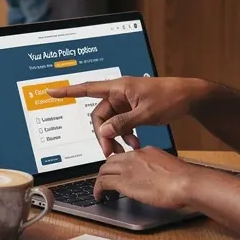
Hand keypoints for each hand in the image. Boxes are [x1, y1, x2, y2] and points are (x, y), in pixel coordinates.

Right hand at [47, 76, 202, 154]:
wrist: (190, 96)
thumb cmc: (169, 98)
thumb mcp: (145, 113)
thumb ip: (123, 123)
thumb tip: (104, 131)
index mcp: (118, 87)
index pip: (86, 88)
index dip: (67, 91)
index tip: (50, 91)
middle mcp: (119, 93)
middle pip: (100, 114)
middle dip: (103, 134)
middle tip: (109, 152)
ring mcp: (126, 101)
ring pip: (111, 122)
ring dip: (116, 137)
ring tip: (125, 150)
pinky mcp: (133, 108)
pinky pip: (122, 123)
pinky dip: (125, 134)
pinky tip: (134, 144)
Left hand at [93, 148, 193, 209]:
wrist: (186, 182)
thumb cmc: (185, 179)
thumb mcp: (170, 167)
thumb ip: (160, 169)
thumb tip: (159, 178)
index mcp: (146, 151)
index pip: (126, 156)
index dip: (120, 165)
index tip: (119, 172)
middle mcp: (134, 156)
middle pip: (111, 160)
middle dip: (107, 171)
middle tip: (107, 180)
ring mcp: (127, 168)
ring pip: (104, 170)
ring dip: (101, 179)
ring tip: (101, 189)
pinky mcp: (123, 181)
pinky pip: (103, 182)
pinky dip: (98, 189)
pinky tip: (99, 196)